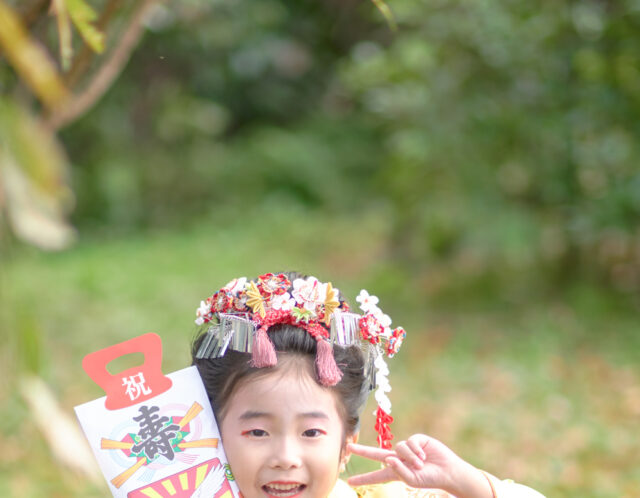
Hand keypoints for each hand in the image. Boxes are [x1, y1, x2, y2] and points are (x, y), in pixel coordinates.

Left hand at [346, 434, 492, 497]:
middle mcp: (399, 459)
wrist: (447, 471)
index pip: (377, 476)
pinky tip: (424, 456)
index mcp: (396, 472)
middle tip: (348, 447)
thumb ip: (398, 471)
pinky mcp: (416, 440)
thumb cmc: (430, 479)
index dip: (364, 479)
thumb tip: (388, 458)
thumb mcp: (412, 480)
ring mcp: (407, 449)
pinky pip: (409, 441)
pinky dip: (416, 450)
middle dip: (362, 451)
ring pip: (399, 448)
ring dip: (410, 457)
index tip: (349, 482)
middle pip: (376, 454)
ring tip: (421, 464)